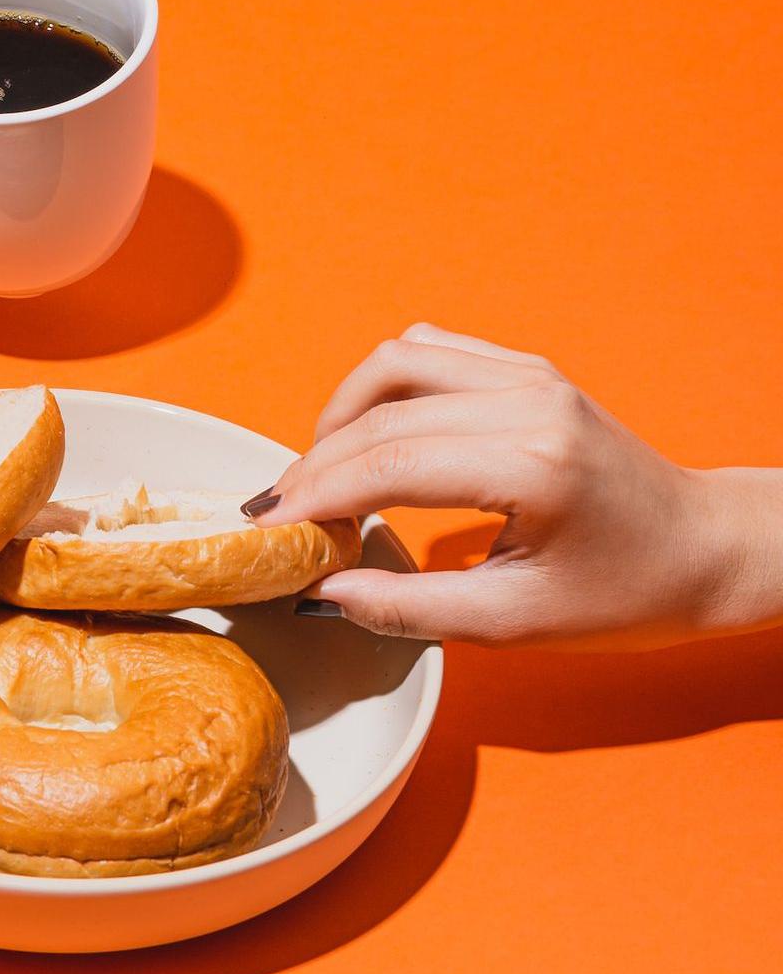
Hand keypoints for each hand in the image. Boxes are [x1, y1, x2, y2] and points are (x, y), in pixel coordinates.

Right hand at [247, 324, 782, 648]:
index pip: (390, 466)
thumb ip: (408, 609)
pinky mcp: (526, 368)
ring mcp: (529, 374)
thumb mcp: (514, 623)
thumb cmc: (627, 595)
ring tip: (318, 472)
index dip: (316, 497)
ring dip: (341, 413)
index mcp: (534, 464)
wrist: (704, 550)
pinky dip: (379, 388)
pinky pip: (427, 351)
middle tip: (278, 513)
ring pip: (395, 362)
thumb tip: (321, 590)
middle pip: (382, 415)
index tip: (268, 529)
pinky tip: (366, 434)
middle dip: (314, 464)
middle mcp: (529, 400)